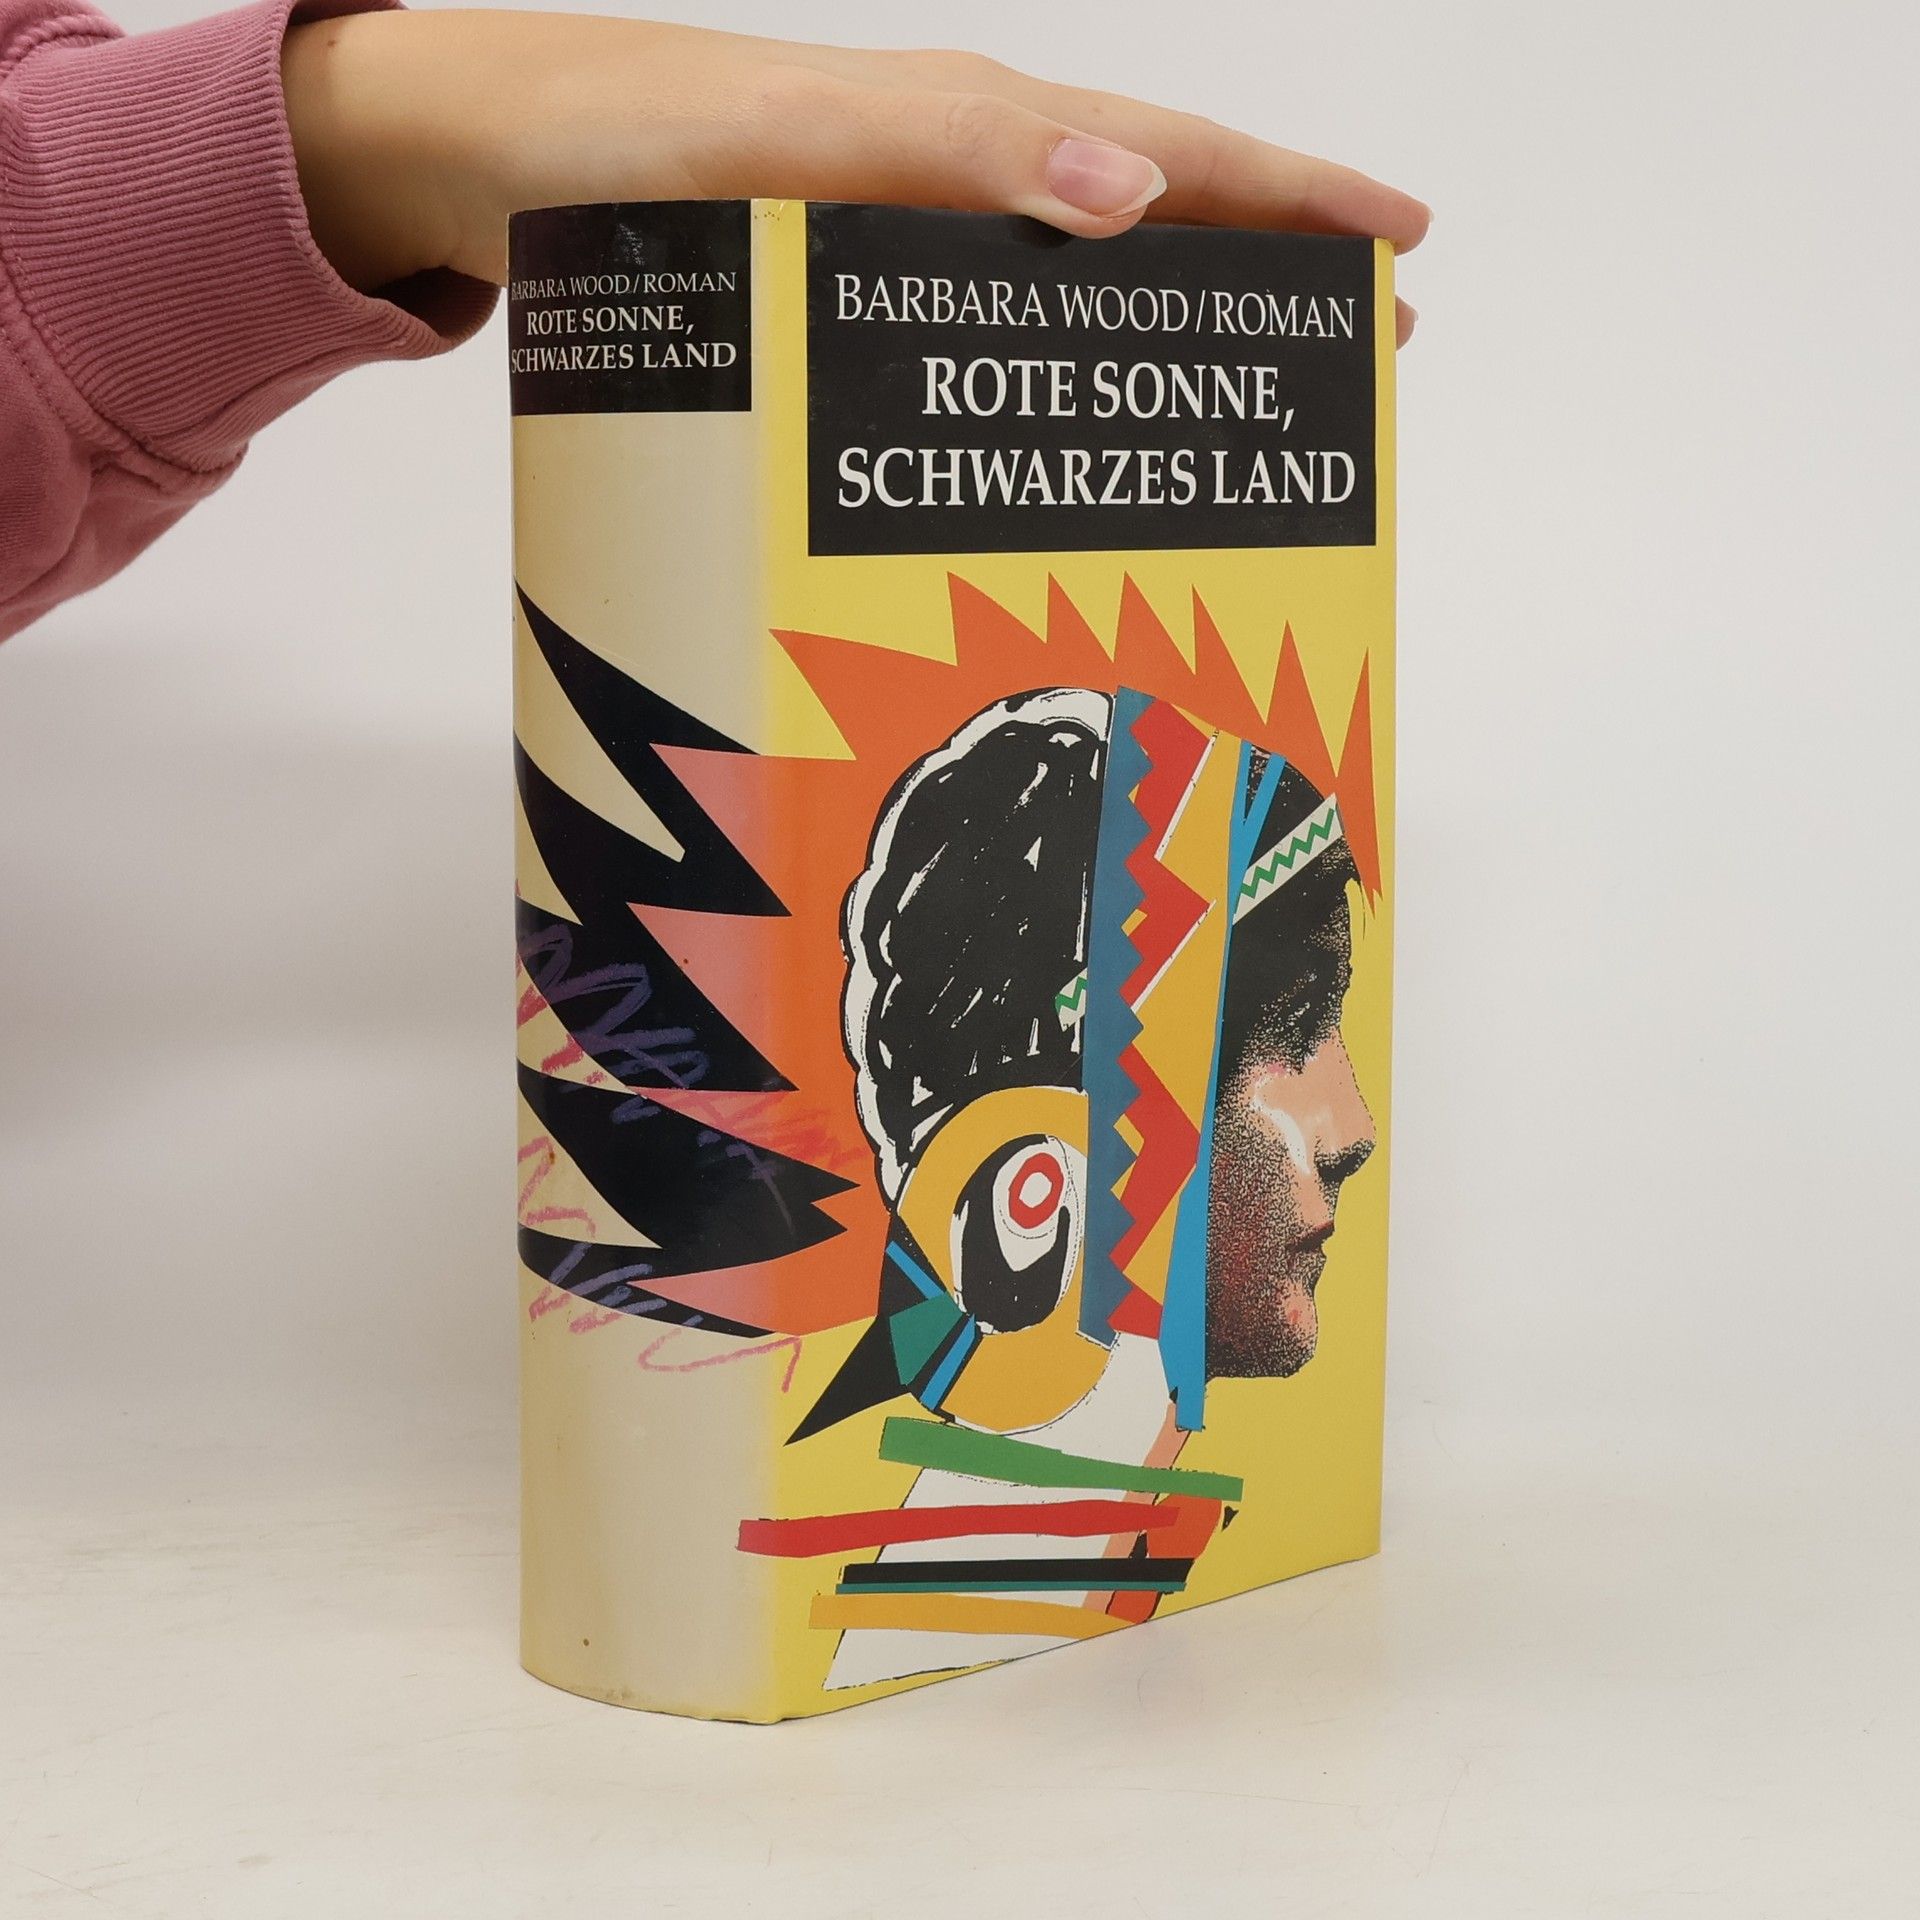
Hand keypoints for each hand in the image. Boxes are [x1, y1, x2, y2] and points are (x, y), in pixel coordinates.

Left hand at [283, 11, 1428, 342]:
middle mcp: (951, 178)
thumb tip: (1122, 195)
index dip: (1294, 202)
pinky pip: (981, 322)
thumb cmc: (619, 138)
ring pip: (1075, 278)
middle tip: (1367, 350)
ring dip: (1170, 326)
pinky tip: (1051, 417)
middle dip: (1267, 274)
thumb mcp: (787, 136)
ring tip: (1244, 394)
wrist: (481, 157)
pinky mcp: (839, 285)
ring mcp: (900, 232)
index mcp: (968, 129)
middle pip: (1151, 217)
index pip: (1174, 157)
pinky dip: (1047, 365)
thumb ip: (948, 152)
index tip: (1403, 248)